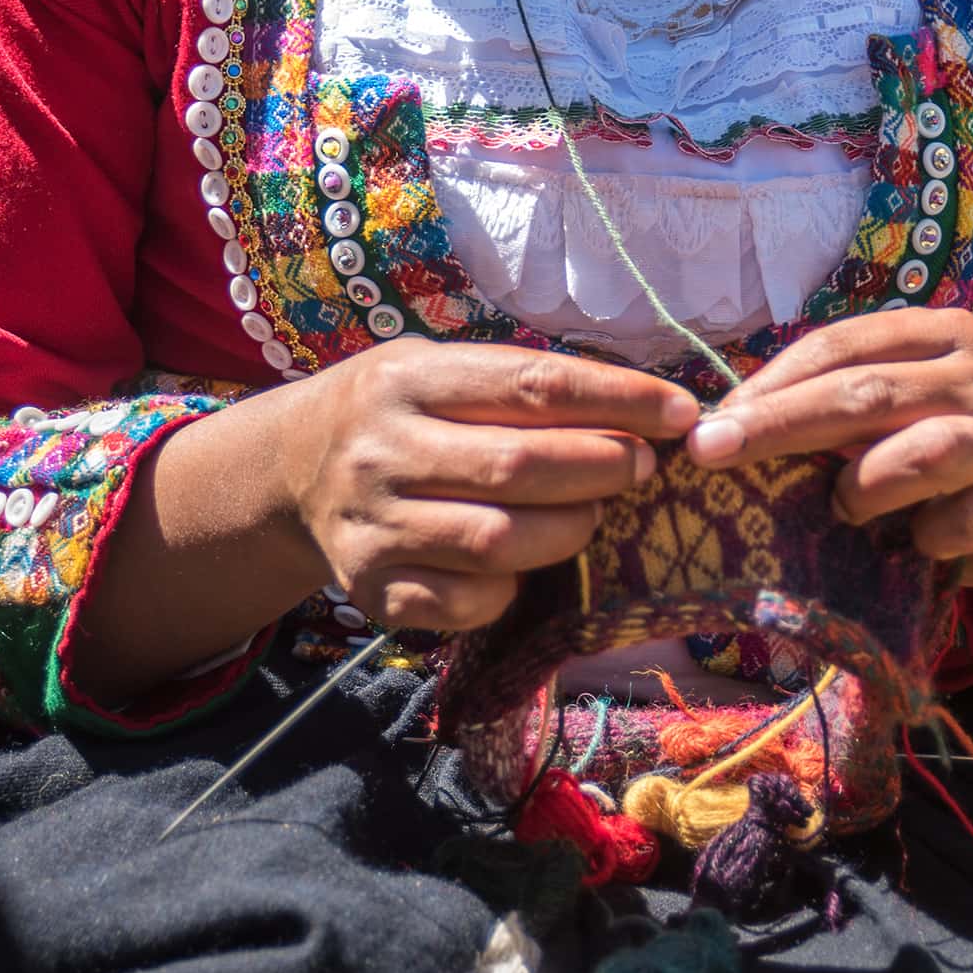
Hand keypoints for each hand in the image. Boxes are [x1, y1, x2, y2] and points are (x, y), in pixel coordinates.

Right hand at [274, 340, 698, 636]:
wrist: (291, 470)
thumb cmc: (400, 412)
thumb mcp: (441, 370)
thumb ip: (522, 387)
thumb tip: (647, 411)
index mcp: (408, 378)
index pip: (533, 384)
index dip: (619, 399)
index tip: (681, 412)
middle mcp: (382, 450)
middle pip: (520, 466)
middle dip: (603, 467)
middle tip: (641, 468)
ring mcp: (372, 526)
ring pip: (500, 542)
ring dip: (570, 530)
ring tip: (587, 512)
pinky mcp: (373, 591)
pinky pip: (469, 602)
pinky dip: (514, 589)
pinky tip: (524, 565)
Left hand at [683, 311, 972, 650]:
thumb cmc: (940, 455)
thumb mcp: (889, 416)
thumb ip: (830, 407)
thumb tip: (722, 426)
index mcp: (938, 333)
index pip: (841, 344)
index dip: (770, 382)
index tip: (710, 422)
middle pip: (867, 391)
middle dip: (780, 424)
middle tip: (713, 453)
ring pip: (928, 448)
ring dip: (864, 486)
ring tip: (841, 509)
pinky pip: (968, 517)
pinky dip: (928, 532)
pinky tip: (915, 542)